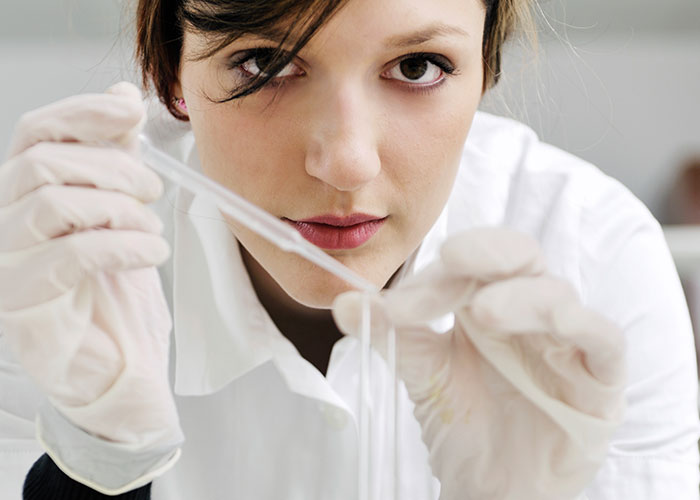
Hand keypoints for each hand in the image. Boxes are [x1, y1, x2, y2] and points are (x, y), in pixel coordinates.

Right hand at [0, 82, 180, 448]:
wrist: (119, 363)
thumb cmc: (115, 291)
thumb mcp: (120, 213)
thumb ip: (115, 159)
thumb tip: (124, 100)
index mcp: (22, 194)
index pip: (36, 132)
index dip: (83, 114)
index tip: (132, 113)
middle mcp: (0, 222)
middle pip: (43, 163)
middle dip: (113, 169)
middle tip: (154, 190)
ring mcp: (2, 263)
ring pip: (53, 202)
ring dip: (120, 209)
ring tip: (153, 230)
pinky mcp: (19, 303)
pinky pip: (71, 254)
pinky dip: (125, 245)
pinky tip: (153, 252)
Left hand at [333, 228, 625, 499]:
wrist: (490, 485)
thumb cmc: (464, 420)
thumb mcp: (423, 372)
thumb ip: (393, 334)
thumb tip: (343, 302)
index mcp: (485, 299)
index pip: (467, 266)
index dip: (435, 276)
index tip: (397, 306)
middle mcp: (527, 309)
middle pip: (519, 258)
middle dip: (487, 253)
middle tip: (453, 259)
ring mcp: (564, 340)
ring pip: (556, 295)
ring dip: (522, 297)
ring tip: (485, 313)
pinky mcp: (598, 377)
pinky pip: (604, 340)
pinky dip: (584, 327)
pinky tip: (559, 326)